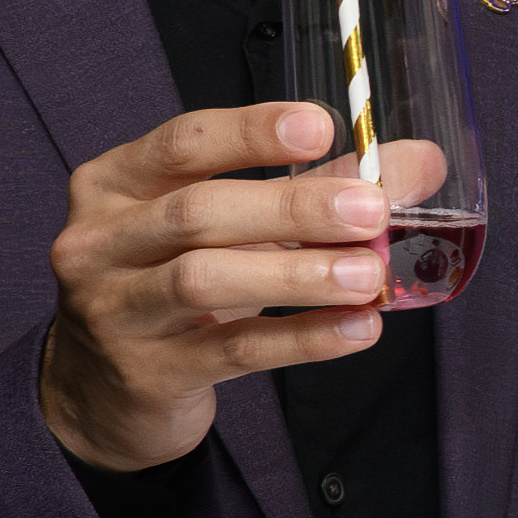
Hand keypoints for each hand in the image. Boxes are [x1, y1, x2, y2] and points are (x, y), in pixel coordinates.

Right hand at [35, 92, 433, 474]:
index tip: (322, 125)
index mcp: (114, 184)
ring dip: (297, 274)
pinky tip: (357, 329)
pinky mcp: (147, 374)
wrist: (100, 392)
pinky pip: (231, 350)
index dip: (253, 131)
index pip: (183, 142)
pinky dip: (301, 339)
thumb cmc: (173, 287)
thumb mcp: (230, 229)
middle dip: (292, 206)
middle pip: (198, 212)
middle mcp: (100, 241)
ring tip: (369, 275)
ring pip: (205, 281)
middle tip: (371, 210)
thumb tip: (417, 164)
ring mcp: (115, 311)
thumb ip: (316, 188)